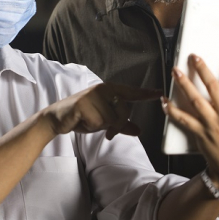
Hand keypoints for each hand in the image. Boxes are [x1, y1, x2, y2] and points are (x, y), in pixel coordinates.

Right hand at [44, 83, 161, 139]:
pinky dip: (92, 126)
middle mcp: (103, 89)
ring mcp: (93, 95)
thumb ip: (122, 125)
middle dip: (116, 125)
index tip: (160, 93)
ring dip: (102, 126)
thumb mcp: (104, 121)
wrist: (58, 118)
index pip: (131, 93)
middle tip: (105, 130)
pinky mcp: (83, 104)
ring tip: (90, 121)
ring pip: (111, 119)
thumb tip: (138, 130)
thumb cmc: (82, 117)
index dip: (146, 93)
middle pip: (124, 112)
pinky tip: (83, 122)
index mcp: (109, 90)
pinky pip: (98, 122)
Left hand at [162, 42, 218, 189]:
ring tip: (175, 71)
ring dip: (184, 85)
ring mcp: (211, 123)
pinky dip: (172, 110)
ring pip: (195, 101)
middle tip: (193, 56)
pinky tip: (163, 100)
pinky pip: (183, 120)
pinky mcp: (199, 132)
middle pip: (213, 88)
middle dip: (202, 70)